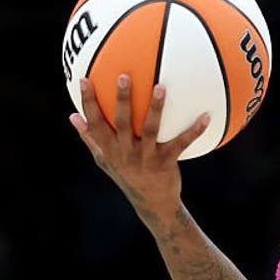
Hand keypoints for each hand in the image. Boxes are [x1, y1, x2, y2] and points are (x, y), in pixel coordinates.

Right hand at [68, 74, 209, 224]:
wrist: (153, 204)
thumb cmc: (126, 176)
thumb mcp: (105, 160)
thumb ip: (90, 139)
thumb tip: (73, 116)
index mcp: (109, 150)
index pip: (95, 124)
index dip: (88, 103)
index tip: (84, 80)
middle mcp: (126, 153)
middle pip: (122, 123)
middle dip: (122, 100)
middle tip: (124, 76)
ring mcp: (146, 158)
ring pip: (150, 130)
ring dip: (156, 108)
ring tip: (160, 87)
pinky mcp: (166, 163)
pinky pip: (181, 143)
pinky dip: (194, 130)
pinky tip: (206, 116)